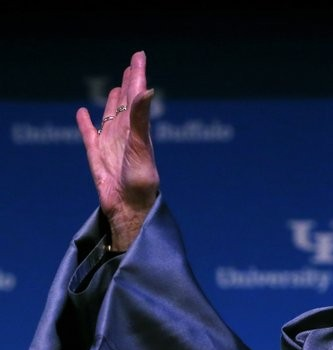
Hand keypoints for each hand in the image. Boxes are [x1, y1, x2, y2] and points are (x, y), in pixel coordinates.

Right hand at [75, 51, 159, 250]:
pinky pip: (89, 135)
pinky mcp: (96, 156)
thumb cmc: (140, 181)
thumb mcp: (141, 146)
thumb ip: (142, 119)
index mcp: (139, 130)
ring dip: (112, 102)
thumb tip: (147, 89)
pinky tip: (82, 113)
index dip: (138, 75)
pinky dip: (85, 123)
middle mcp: (126, 135)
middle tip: (132, 65)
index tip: (140, 56)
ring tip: (115, 88)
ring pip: (111, 116)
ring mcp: (111, 145)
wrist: (128, 208)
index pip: (138, 96)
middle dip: (129, 83)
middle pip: (126, 102)